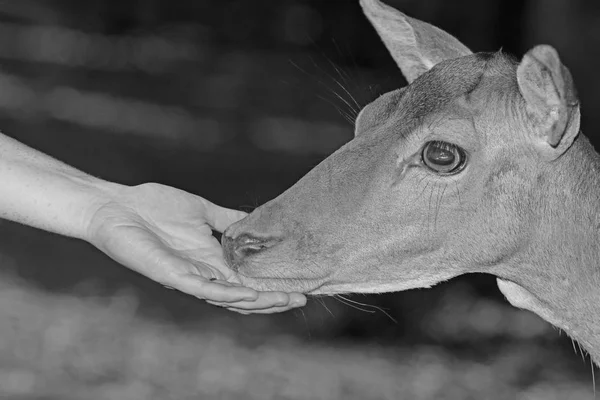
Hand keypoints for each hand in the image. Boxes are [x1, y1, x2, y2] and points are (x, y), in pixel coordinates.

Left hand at [85, 183, 305, 313]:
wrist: (117, 205)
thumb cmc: (153, 206)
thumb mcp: (202, 210)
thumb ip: (227, 219)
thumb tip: (254, 219)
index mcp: (211, 258)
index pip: (247, 278)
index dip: (271, 283)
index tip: (300, 283)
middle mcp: (204, 272)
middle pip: (242, 295)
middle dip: (272, 298)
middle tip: (301, 298)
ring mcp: (189, 276)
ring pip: (227, 298)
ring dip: (257, 302)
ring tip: (285, 300)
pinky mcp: (172, 275)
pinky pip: (204, 289)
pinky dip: (227, 295)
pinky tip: (248, 295)